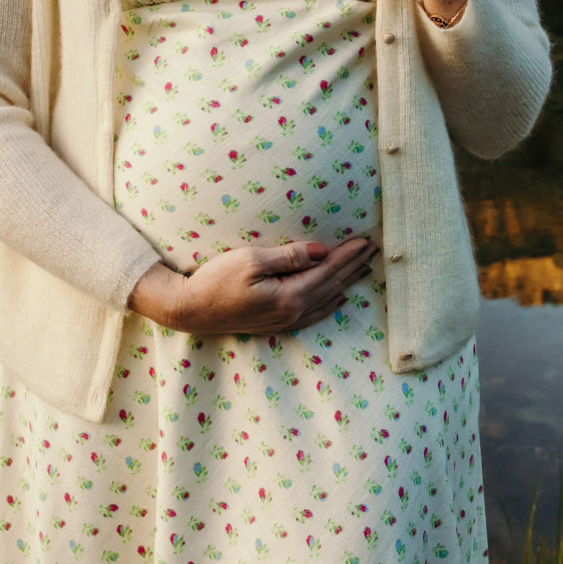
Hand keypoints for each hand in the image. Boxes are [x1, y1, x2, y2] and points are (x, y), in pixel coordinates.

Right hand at [127, 238, 376, 334]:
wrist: (189, 309)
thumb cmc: (215, 280)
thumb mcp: (251, 260)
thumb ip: (289, 256)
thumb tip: (322, 252)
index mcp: (289, 296)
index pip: (327, 271)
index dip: (348, 255)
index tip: (365, 241)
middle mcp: (292, 312)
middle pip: (331, 286)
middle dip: (353, 267)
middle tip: (373, 250)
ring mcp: (284, 320)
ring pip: (326, 300)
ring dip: (346, 283)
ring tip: (363, 269)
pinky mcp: (275, 322)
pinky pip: (313, 313)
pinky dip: (330, 302)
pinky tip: (338, 297)